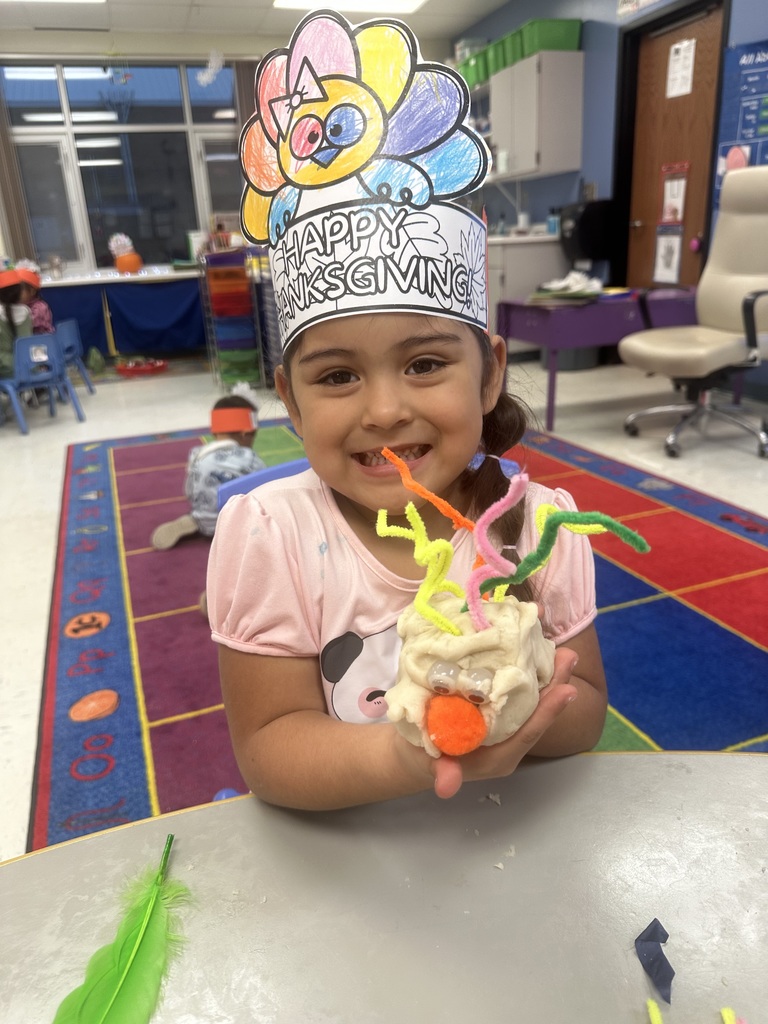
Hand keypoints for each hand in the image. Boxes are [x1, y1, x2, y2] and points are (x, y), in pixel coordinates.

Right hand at [431, 646, 578, 798]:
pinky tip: (531, 647)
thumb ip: (443, 772)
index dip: (547, 713)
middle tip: (570, 657)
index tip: (567, 691)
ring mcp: (504, 723)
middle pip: (536, 713)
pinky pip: (516, 692)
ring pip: (530, 700)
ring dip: (546, 675)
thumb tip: (446, 786)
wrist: (417, 754)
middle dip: (555, 686)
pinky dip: (526, 671)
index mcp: (498, 756)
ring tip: (560, 649)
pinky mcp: (497, 708)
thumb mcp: (430, 762)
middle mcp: (508, 740)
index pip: (527, 734)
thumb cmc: (425, 756)